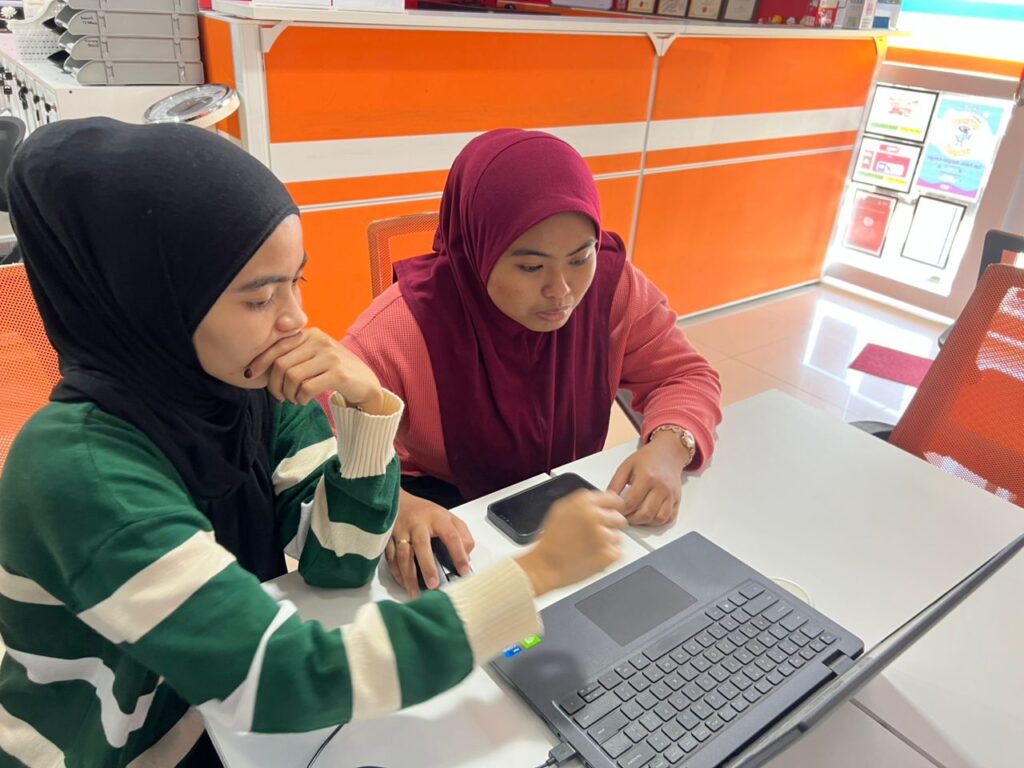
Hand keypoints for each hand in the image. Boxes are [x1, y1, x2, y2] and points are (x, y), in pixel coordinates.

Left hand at [246, 328, 384, 412]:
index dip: (261, 361)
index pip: (278, 346)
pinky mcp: (338, 374)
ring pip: (292, 377)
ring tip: (295, 399)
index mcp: (311, 334)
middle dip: (275, 385)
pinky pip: (307, 388)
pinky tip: (304, 400)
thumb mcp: (313, 357)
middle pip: (281, 364)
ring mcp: (330, 357)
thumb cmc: (333, 372)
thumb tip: (257, 367)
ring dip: (289, 394)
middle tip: (280, 396)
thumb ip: (292, 355)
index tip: (250, 374)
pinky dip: (301, 398)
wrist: (365, 384)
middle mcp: (320, 341)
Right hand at [384, 491, 474, 595]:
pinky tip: (404, 584)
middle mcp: (417, 524)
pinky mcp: (388, 539)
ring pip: (403, 555)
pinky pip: (391, 558)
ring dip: (409, 575)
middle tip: (434, 584)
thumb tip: (466, 556)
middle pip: (421, 545)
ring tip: (416, 593)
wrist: (399, 501)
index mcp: (437, 518)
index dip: (458, 554)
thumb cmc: (425, 513)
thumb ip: (461, 535)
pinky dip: (396, 573)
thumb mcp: (448, 517)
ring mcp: (401, 531)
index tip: (463, 571)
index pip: (451, 536)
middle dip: (427, 566)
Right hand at [515, 490, 626, 595]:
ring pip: (617, 536)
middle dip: (610, 525)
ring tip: (589, 547)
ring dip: (607, 542)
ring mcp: (603, 536)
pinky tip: (592, 556)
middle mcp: (595, 516)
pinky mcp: (608, 555)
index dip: (614, 507)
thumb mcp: (560, 509)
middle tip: (596, 534)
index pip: (614, 499)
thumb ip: (583, 502)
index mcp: (584, 502)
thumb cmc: (550, 541)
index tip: (613, 512)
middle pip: (618, 518)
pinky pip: (617, 552)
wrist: (545, 565)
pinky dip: (607, 556)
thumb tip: (599, 501)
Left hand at [608, 432, 688, 525]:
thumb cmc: (647, 458)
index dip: (621, 510)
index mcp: (647, 477)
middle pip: (646, 514)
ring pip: (658, 519)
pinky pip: (669, 518)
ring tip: (637, 516)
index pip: (631, 502)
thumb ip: (616, 483)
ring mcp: (671, 494)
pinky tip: (650, 516)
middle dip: (632, 520)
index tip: (616, 510)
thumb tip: (608, 499)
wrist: (668, 452)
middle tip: (625, 516)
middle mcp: (661, 487)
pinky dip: (659, 521)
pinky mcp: (677, 499)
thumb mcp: (626, 466)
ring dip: (646, 522)